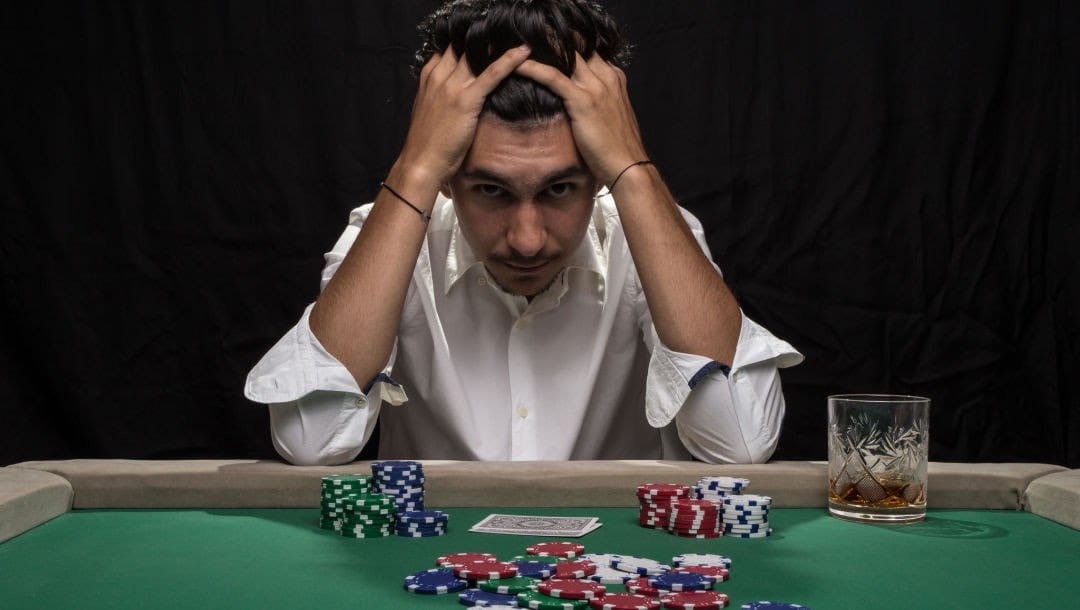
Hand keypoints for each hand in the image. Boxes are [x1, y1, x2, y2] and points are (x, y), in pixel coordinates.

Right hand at [395, 45, 531, 189]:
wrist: (421, 163)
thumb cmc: (427, 144)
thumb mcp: (430, 112)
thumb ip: (440, 97)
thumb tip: (456, 94)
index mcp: (430, 78)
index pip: (449, 50)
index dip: (466, 44)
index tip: (483, 42)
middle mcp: (439, 77)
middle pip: (463, 46)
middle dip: (482, 40)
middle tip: (504, 35)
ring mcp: (452, 86)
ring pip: (477, 55)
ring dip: (497, 45)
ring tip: (517, 39)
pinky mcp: (466, 99)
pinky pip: (492, 73)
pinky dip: (510, 60)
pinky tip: (524, 52)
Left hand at [514, 52, 648, 185]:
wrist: (629, 166)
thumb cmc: (618, 148)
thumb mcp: (611, 117)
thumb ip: (599, 103)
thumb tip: (580, 105)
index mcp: (614, 79)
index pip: (589, 52)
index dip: (568, 46)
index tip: (547, 44)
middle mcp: (607, 77)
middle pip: (578, 45)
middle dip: (554, 39)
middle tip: (528, 37)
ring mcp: (596, 87)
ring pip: (566, 54)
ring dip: (542, 47)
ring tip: (518, 45)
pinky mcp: (582, 100)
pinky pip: (553, 76)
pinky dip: (533, 68)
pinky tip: (517, 65)